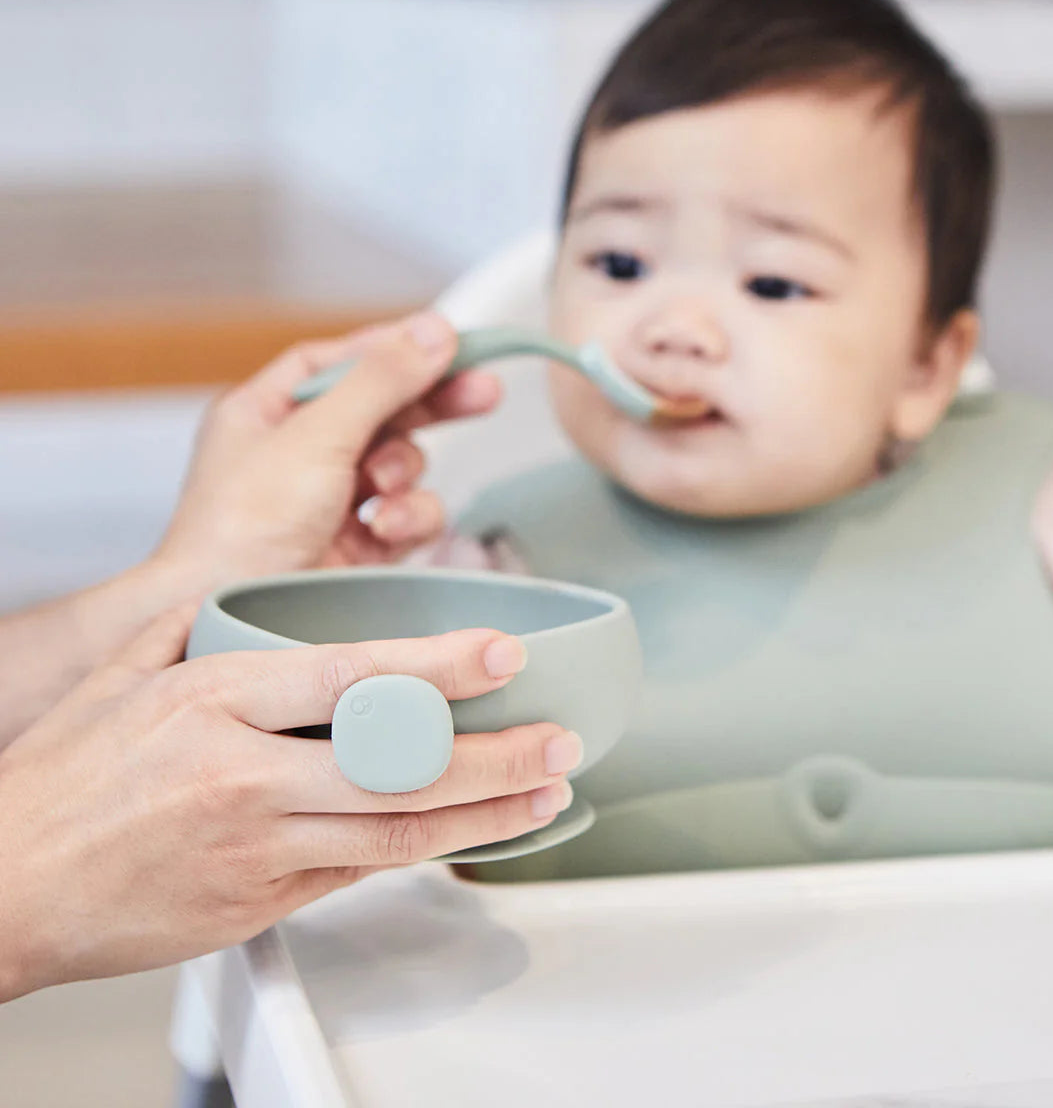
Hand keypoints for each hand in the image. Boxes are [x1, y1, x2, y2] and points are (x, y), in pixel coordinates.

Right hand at [0, 609, 580, 1001]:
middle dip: (495, 754)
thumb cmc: (63, 776)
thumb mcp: (126, 676)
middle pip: (395, 764)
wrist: (7, 884)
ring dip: (485, 812)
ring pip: (396, 829)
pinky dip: (428, 851)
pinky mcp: (261, 901)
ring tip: (548, 790)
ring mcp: (257, 843)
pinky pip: (361, 870)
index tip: (502, 651)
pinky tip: (476, 834)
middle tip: (561, 739)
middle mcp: (243, 771)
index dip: (437, 666)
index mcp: (214, 697)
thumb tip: (257, 587)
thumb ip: (198, 623)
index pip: (349, 676)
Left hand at [155, 312, 500, 587]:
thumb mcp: (315, 436)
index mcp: (267, 414)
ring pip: (402, 465)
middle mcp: (297, 453)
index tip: (446, 341)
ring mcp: (329, 502)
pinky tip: (386, 530)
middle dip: (431, 405)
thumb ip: (380, 381)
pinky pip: (407, 516)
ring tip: (385, 491)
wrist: (228, 621)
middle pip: (383, 409)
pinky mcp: (357, 547)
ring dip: (405, 474)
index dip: (391, 348)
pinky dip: (407, 519)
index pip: (340, 363)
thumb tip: (433, 332)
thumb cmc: (241, 531)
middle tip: (484, 393)